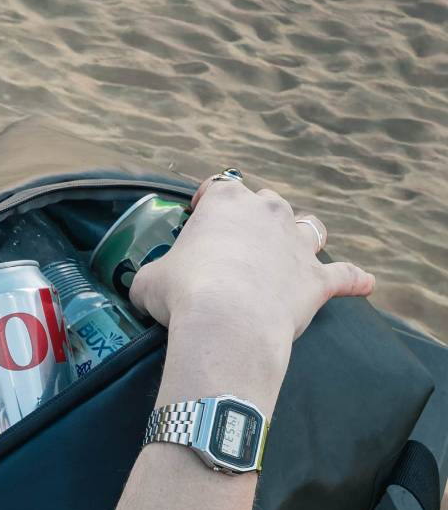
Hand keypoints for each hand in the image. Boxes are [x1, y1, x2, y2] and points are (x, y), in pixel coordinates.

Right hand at [129, 175, 374, 368]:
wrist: (226, 322)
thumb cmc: (182, 293)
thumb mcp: (148, 281)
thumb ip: (151, 276)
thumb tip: (143, 287)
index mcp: (225, 202)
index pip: (218, 188)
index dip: (206, 201)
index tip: (196, 218)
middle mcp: (267, 211)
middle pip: (266, 202)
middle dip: (253, 219)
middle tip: (235, 247)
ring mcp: (297, 243)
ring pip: (310, 226)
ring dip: (302, 236)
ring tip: (294, 252)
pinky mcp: (318, 279)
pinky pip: (344, 275)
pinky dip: (354, 280)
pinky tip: (365, 284)